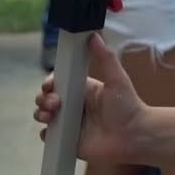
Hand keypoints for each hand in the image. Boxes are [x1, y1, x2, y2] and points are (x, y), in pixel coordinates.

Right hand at [34, 33, 144, 164]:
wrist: (133, 136)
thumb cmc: (128, 107)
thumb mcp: (117, 79)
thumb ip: (106, 58)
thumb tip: (93, 35)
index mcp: (83, 89)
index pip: (57, 82)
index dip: (49, 83)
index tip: (50, 85)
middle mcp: (74, 105)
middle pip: (46, 98)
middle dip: (43, 99)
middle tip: (56, 103)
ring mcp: (70, 122)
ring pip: (43, 115)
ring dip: (40, 114)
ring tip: (52, 116)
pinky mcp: (67, 140)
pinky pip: (48, 136)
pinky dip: (46, 133)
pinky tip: (53, 131)